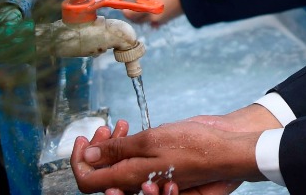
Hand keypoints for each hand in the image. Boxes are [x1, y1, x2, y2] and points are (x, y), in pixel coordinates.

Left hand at [70, 118, 261, 194]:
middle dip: (97, 146)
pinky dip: (130, 144)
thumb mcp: (151, 141)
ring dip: (113, 142)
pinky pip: (134, 161)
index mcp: (129, 177)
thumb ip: (117, 150)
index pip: (87, 181)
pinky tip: (136, 130)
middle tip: (107, 127)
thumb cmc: (194, 146)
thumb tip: (87, 156)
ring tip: (123, 125)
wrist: (226, 150)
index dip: (78, 161)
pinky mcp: (159, 167)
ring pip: (117, 164)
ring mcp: (147, 174)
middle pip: (101, 172)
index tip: (82, 139)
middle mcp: (136, 180)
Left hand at [128, 0, 182, 25]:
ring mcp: (159, 20)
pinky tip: (153, 7)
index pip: (129, 14)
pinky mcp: (166, 20)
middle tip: (131, 5)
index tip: (123, 5)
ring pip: (145, 20)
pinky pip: (153, 20)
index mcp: (146, 8)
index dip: (124, 10)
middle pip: (136, 20)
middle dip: (132, 13)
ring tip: (143, 4)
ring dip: (141, 14)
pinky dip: (150, 15)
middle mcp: (151, 17)